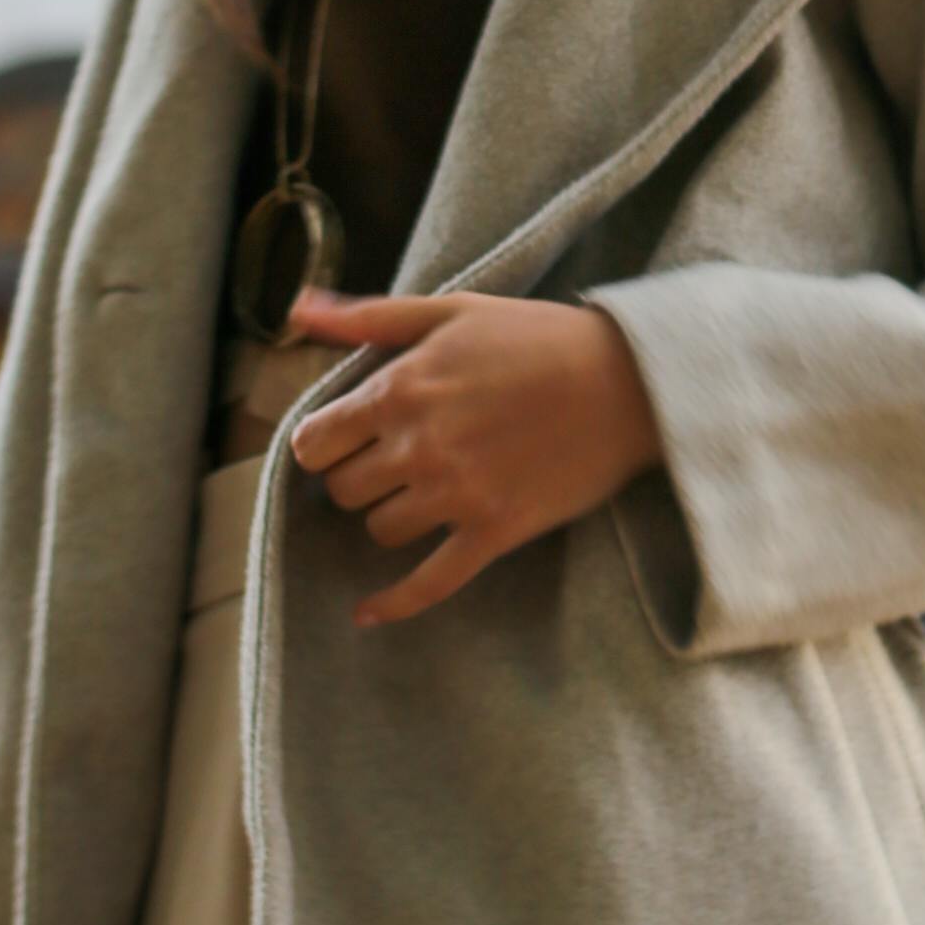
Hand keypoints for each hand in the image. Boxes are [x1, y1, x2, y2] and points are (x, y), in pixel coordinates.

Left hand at [280, 290, 661, 630]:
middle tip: (392, 463)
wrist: (627, 381)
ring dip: (391, 515)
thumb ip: (368, 316)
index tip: (346, 441)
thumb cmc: (539, 338)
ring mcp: (456, 494)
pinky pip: (427, 583)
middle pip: (345, 490)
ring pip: (381, 530)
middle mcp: (418, 446)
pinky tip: (367, 614)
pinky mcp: (493, 531)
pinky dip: (392, 604)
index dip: (325, 444)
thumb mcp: (451, 310)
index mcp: (400, 389)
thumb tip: (296, 311)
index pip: (314, 443)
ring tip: (421, 494)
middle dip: (360, 477)